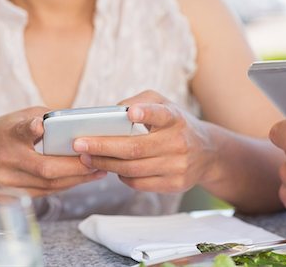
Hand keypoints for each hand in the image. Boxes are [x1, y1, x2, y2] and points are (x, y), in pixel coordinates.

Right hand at [0, 107, 105, 195]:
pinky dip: (66, 185)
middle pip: (45, 169)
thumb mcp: (17, 118)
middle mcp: (5, 161)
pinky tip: (82, 178)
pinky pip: (46, 193)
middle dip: (77, 167)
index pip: (18, 131)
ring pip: (49, 185)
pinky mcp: (11, 198)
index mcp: (6, 135)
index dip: (29, 129)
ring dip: (77, 179)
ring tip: (99, 170)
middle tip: (99, 160)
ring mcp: (7, 183)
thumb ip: (45, 117)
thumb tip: (77, 121)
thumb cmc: (2, 136)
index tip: (39, 125)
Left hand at [73, 90, 216, 192]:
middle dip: (103, 147)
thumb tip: (111, 112)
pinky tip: (112, 168)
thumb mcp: (165, 105)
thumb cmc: (176, 125)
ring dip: (105, 164)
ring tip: (86, 157)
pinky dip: (121, 176)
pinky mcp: (175, 184)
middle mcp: (179, 142)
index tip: (130, 113)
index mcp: (175, 118)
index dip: (146, 113)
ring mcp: (178, 166)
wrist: (207, 153)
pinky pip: (139, 183)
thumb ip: (141, 101)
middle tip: (79, 144)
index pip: (161, 114)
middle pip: (135, 149)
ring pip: (133, 169)